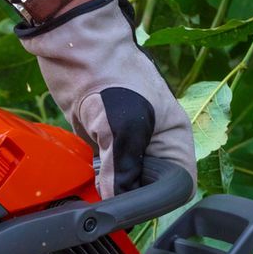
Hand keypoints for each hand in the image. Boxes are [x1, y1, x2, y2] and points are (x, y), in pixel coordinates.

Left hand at [15, 0, 195, 196]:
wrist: (75, 45)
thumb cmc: (111, 73)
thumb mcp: (124, 125)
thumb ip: (121, 169)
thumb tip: (113, 203)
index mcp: (175, 139)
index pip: (177, 187)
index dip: (156, 202)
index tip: (129, 208)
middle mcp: (155, 146)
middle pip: (149, 189)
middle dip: (129, 198)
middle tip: (106, 205)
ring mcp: (128, 145)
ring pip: (124, 184)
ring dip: (109, 191)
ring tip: (94, 194)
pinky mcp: (103, 144)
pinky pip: (103, 173)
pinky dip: (94, 181)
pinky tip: (85, 182)